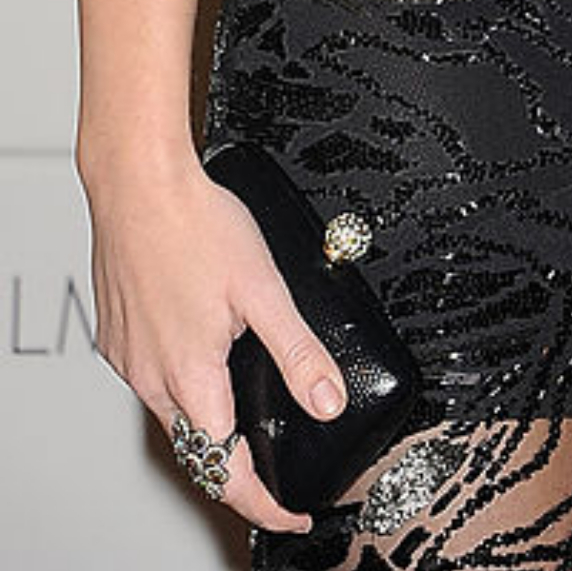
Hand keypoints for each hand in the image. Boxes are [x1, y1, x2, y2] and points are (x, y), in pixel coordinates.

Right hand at [86, 153, 343, 533]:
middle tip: (276, 474)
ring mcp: (129, 358)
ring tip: (247, 418)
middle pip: (198, 450)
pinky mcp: (118, 336)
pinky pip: (153, 379)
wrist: (138, 183)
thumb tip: (329, 399)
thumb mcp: (264, 288)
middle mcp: (151, 377)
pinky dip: (183, 385)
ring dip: (210, 425)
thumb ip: (298, 350)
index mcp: (190, 376)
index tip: (291, 512)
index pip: (226, 471)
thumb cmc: (195, 223)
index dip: (263, 502)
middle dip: (239, 471)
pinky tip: (204, 358)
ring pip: (173, 415)